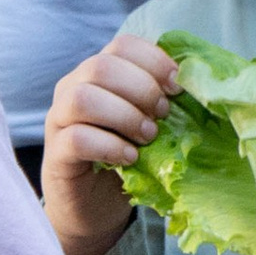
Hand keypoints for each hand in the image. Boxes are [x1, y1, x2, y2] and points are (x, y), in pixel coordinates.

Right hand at [43, 35, 174, 254]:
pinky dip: (110, 146)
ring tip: (147, 137)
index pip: (121, 46)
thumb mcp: (148, 122)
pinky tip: (129, 158)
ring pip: (83, 99)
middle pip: (101, 67)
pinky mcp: (55, 154)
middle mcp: (72, 89)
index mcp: (97, 74)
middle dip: (141, 88)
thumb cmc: (126, 159)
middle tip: (162, 115)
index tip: (177, 86)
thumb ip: (162, 99)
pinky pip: (77, 138)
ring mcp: (58, 121)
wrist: (94, 208)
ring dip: (124, 116)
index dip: (153, 60)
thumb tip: (201, 83)